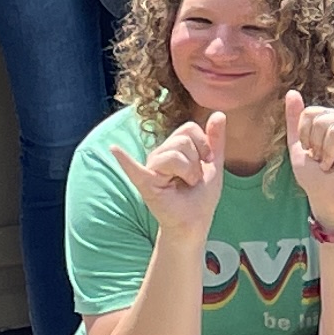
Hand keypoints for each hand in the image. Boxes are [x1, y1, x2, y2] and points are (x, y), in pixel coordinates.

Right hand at [108, 114, 227, 239]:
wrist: (195, 222)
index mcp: (173, 148)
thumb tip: (219, 113)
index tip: (207, 161)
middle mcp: (159, 155)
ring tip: (184, 184)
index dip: (203, 144)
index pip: (189, 128)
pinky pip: (134, 169)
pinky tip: (114, 149)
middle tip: (192, 179)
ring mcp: (150, 168)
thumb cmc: (202, 195)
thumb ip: (216, 139)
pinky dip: (124, 160)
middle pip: (182, 140)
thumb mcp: (214, 164)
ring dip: (188, 172)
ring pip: (173, 154)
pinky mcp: (146, 183)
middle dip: (196, 162)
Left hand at [284, 88, 333, 233]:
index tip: (310, 150)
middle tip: (323, 160)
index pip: (310, 112)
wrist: (325, 197)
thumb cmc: (314, 175)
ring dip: (328, 152)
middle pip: (322, 120)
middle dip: (316, 145)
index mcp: (328, 120)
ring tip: (333, 162)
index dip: (304, 133)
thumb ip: (294, 120)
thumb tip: (291, 92)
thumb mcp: (297, 146)